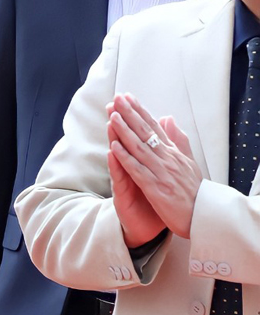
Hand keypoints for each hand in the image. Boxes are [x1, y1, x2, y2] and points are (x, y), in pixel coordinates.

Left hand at [108, 94, 203, 238]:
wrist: (202, 217)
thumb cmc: (194, 191)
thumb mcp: (189, 162)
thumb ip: (179, 140)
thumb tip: (169, 118)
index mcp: (173, 153)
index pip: (154, 127)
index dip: (140, 111)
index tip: (128, 97)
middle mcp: (168, 159)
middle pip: (146, 132)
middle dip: (130, 114)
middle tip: (117, 98)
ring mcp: (161, 173)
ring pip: (139, 148)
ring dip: (125, 132)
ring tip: (113, 116)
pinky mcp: (155, 188)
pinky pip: (138, 171)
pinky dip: (126, 158)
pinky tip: (114, 147)